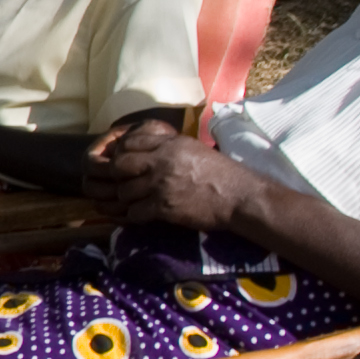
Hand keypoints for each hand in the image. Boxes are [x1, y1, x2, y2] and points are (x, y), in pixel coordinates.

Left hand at [86, 117, 256, 230]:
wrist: (241, 197)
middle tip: (126, 183)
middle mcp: (162, 161)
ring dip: (127, 198)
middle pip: (119, 165)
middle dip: (118, 175)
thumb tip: (147, 146)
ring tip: (138, 201)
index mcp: (170, 144)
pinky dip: (136, 215)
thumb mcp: (193, 149)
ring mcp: (161, 184)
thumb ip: (168, 146)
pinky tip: (145, 214)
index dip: (123, 153)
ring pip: (123, 191)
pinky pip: (134, 211)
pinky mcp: (164, 207)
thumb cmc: (221, 174)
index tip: (128, 164)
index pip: (129, 143)